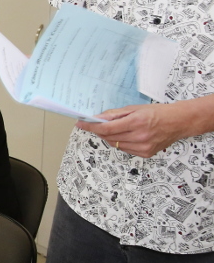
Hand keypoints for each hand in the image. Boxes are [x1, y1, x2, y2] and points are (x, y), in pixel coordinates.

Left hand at [79, 102, 195, 157]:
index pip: (107, 128)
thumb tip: (98, 118)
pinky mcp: (145, 153)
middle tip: (94, 124)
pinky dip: (120, 142)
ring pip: (115, 144)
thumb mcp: (136, 108)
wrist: (179, 122)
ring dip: (108, 137)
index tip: (81, 124)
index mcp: (137, 122)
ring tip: (112, 129)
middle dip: (98, 131)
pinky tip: (124, 136)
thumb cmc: (159, 112)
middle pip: (109, 137)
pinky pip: (124, 149)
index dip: (91, 126)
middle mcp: (140, 136)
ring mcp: (143, 147)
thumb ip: (115, 114)